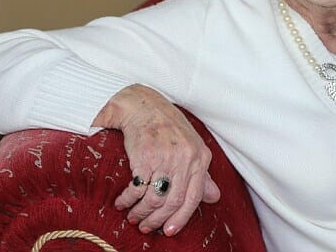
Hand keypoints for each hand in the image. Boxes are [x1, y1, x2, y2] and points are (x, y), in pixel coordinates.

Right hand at [93, 84, 220, 235]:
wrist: (142, 105)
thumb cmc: (166, 125)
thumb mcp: (191, 146)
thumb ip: (202, 173)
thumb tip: (214, 197)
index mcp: (201, 156)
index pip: (195, 197)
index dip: (182, 218)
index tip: (170, 231)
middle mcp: (186, 157)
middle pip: (174, 201)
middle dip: (158, 219)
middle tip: (147, 227)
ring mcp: (166, 157)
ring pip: (155, 198)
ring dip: (141, 212)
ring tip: (133, 216)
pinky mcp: (145, 156)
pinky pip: (138, 189)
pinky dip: (127, 200)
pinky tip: (122, 202)